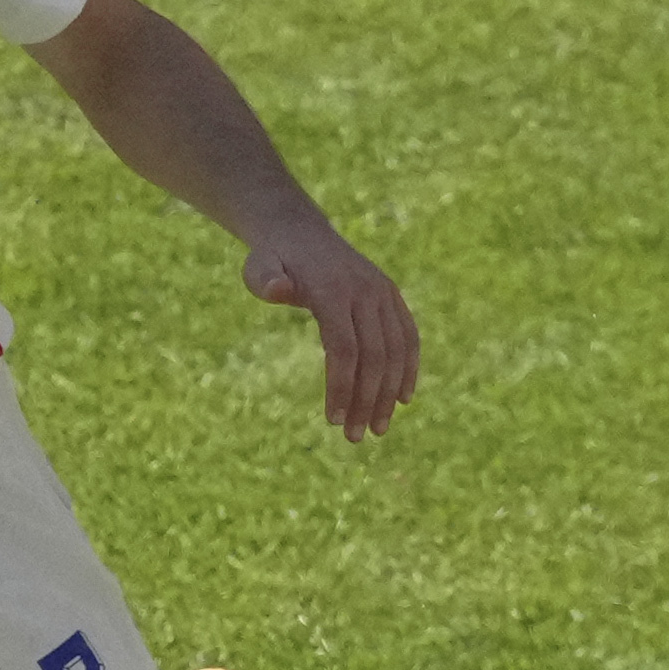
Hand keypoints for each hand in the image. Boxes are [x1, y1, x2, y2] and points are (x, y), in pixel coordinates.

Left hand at [241, 216, 420, 442]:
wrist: (300, 232)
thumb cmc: (272, 259)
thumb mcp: (258, 267)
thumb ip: (265, 280)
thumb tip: (276, 290)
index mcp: (333, 289)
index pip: (344, 348)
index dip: (342, 387)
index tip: (333, 421)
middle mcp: (365, 291)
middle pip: (374, 355)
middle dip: (367, 401)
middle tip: (355, 438)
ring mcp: (382, 292)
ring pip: (397, 350)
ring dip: (390, 393)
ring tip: (377, 429)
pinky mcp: (391, 295)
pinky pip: (409, 336)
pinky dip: (410, 368)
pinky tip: (403, 399)